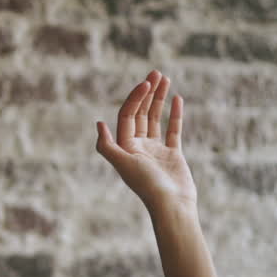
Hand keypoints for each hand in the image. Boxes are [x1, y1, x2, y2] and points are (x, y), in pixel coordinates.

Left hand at [95, 70, 198, 211]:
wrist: (171, 204)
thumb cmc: (146, 185)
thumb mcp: (123, 164)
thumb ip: (107, 146)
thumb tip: (98, 122)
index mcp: (125, 146)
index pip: (128, 115)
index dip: (135, 97)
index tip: (146, 82)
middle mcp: (138, 146)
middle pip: (141, 113)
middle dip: (147, 92)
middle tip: (156, 72)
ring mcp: (156, 150)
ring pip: (156, 118)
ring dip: (159, 98)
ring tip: (166, 78)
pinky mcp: (172, 154)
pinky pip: (173, 129)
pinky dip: (175, 114)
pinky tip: (178, 98)